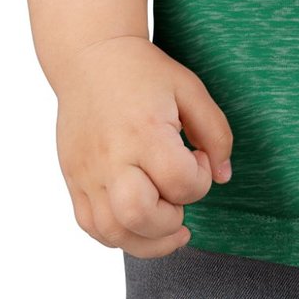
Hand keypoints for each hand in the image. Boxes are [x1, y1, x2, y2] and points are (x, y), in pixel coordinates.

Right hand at [53, 35, 233, 258]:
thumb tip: (224, 176)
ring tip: (168, 223)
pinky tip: (140, 222)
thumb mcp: (190, 88)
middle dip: (171, 221)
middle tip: (181, 198)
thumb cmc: (143, 72)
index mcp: (144, 130)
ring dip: (148, 240)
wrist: (90, 58)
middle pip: (139, 215)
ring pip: (113, 232)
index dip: (201, 180)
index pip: (179, 181)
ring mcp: (88, 172)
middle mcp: (112, 156)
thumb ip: (215, 132)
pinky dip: (119, 236)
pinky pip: (92, 227)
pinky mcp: (74, 180)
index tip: (198, 159)